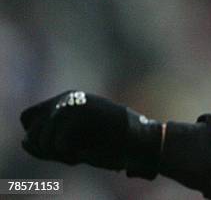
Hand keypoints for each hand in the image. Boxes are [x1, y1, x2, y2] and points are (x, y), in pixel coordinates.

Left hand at [21, 90, 162, 178]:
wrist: (142, 139)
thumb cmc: (112, 144)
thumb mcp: (76, 143)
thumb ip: (49, 142)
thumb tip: (24, 143)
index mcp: (67, 98)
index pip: (28, 118)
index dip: (39, 138)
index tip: (61, 148)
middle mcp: (66, 97)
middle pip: (32, 133)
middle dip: (47, 150)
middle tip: (74, 153)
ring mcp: (71, 104)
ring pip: (42, 140)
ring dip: (60, 155)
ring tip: (83, 153)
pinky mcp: (78, 115)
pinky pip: (58, 146)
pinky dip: (71, 156)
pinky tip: (87, 152)